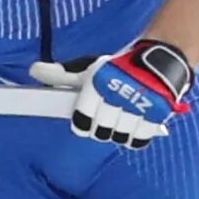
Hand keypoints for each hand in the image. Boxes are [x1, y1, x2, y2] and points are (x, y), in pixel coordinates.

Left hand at [73, 40, 193, 149]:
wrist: (161, 58)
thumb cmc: (120, 67)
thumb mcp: (90, 68)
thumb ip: (63, 76)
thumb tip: (37, 71)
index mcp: (99, 81)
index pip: (82, 119)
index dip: (81, 124)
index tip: (84, 121)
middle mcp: (118, 93)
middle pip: (101, 131)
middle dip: (100, 127)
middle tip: (105, 117)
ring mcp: (139, 105)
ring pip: (119, 136)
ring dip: (118, 132)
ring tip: (121, 119)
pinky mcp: (157, 114)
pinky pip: (139, 140)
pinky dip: (135, 137)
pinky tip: (134, 126)